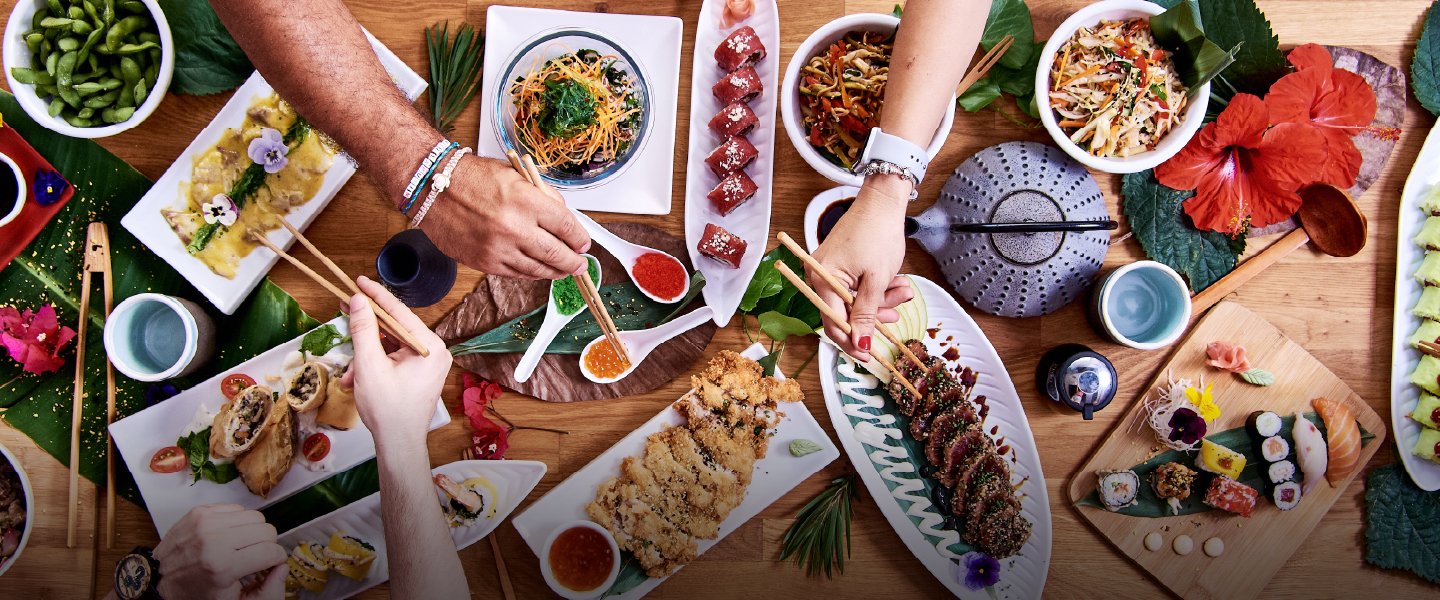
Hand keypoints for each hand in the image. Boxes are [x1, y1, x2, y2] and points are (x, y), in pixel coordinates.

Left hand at [151, 504, 286, 599]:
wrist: (158, 579)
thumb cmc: (194, 592)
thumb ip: (268, 591)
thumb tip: (283, 567)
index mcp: (223, 567)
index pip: (271, 552)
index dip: (275, 560)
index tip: (267, 565)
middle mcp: (214, 541)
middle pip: (267, 530)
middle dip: (266, 545)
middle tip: (252, 556)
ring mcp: (205, 522)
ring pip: (255, 516)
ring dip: (252, 532)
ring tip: (239, 546)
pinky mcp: (200, 511)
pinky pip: (237, 508)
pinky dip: (237, 521)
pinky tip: (227, 536)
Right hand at [347, 276, 451, 446]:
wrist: (399, 445)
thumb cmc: (389, 410)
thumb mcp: (369, 365)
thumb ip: (364, 329)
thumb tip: (359, 301)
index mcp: (429, 346)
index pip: (399, 311)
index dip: (375, 295)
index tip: (358, 280)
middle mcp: (434, 351)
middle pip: (394, 328)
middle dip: (365, 333)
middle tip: (344, 310)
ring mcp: (429, 363)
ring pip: (390, 346)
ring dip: (366, 357)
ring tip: (351, 375)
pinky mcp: (420, 373)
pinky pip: (394, 359)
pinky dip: (374, 365)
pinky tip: (358, 379)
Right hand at [419, 156, 590, 279]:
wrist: (433, 187)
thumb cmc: (472, 177)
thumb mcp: (515, 175)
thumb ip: (543, 196)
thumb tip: (565, 218)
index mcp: (526, 200)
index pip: (566, 226)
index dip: (580, 238)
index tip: (583, 243)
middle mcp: (514, 227)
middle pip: (557, 253)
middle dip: (574, 262)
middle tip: (580, 264)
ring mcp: (499, 248)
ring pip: (538, 269)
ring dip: (555, 271)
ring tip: (564, 270)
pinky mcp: (484, 262)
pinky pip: (516, 273)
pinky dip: (531, 273)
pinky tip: (538, 269)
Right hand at [807, 178, 914, 361]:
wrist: (882, 200)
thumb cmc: (878, 233)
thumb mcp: (877, 279)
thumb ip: (867, 314)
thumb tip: (860, 345)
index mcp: (822, 279)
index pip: (834, 323)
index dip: (853, 342)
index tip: (870, 356)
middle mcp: (818, 275)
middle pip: (845, 312)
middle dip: (874, 314)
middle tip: (896, 311)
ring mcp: (827, 269)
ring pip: (853, 300)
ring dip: (879, 300)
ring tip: (902, 288)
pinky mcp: (838, 264)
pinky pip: (855, 286)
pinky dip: (874, 288)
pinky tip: (893, 282)